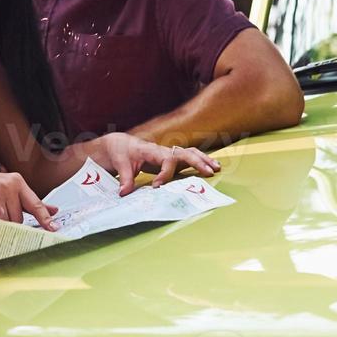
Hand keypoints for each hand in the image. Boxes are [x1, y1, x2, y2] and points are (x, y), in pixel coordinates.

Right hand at [0, 170, 58, 229]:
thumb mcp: (12, 190)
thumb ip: (32, 203)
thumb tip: (54, 210)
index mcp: (18, 183)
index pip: (36, 204)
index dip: (45, 218)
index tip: (54, 228)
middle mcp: (9, 185)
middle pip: (17, 219)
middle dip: (9, 221)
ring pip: (4, 222)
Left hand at [82, 133, 220, 194]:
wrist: (120, 144)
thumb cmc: (121, 152)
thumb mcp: (120, 164)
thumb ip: (124, 178)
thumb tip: (124, 193)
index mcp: (151, 150)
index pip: (165, 159)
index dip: (165, 174)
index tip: (157, 187)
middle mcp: (163, 151)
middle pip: (184, 153)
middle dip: (197, 162)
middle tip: (208, 173)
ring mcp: (168, 154)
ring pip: (189, 153)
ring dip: (203, 160)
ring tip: (216, 169)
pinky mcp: (170, 159)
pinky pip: (188, 158)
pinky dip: (200, 162)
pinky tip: (211, 168)